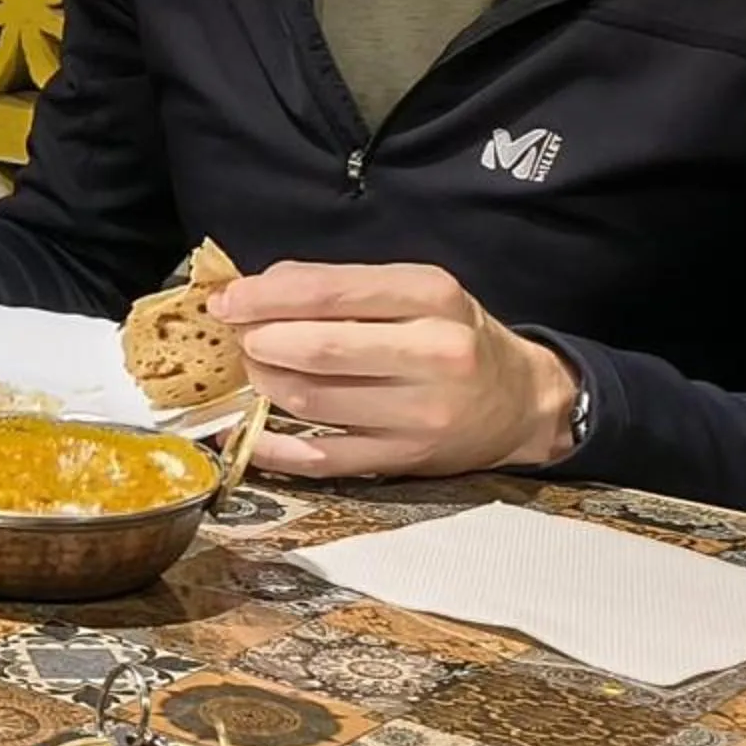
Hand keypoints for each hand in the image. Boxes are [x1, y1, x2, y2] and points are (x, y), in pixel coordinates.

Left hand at [208, 261, 577, 479]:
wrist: (519, 401)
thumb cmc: (453, 334)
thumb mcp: (413, 289)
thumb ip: (339, 285)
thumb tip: (256, 290)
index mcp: (430, 295)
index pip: (328, 293)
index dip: (263, 297)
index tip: (226, 301)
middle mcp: (432, 353)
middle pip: (317, 349)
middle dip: (258, 341)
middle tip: (239, 338)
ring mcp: (418, 413)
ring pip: (311, 401)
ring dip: (264, 384)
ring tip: (256, 370)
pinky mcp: (403, 460)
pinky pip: (320, 458)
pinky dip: (273, 445)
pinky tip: (249, 429)